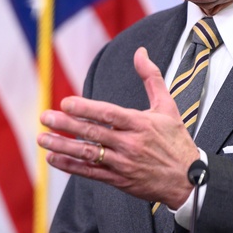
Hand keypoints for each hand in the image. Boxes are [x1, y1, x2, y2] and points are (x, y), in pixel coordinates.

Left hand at [37, 47, 199, 206]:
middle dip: (66, 125)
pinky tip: (54, 159)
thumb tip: (140, 52)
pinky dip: (71, 167)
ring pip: (88, 154)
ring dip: (63, 147)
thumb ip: (151, 78)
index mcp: (141, 124)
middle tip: (45, 117)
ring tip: (42, 139)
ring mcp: (123, 164)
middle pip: (94, 133)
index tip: (65, 103)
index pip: (109, 114)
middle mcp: (130, 144)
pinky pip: (91, 173)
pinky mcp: (119, 180)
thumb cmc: (177, 141)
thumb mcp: (168, 107)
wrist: (190, 181)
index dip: (86, 109)